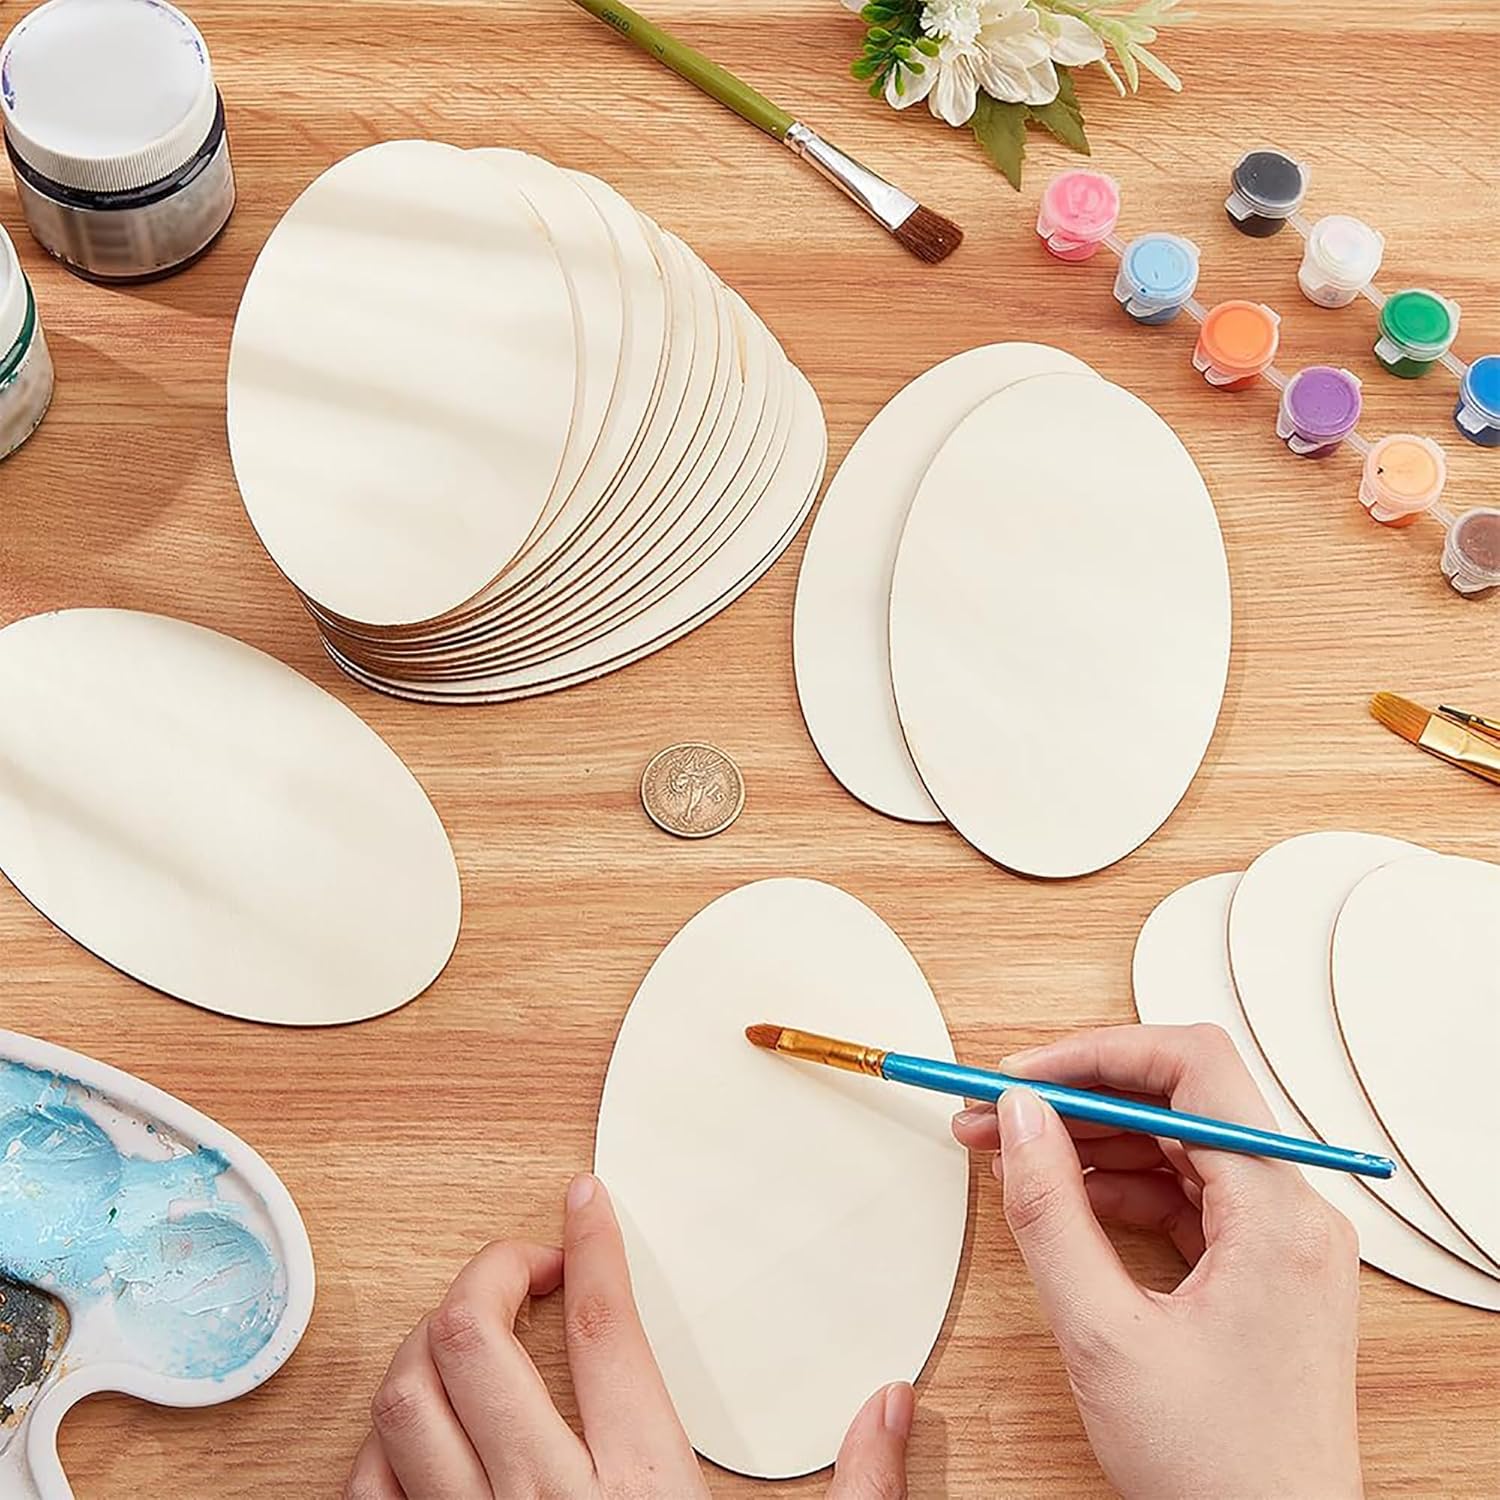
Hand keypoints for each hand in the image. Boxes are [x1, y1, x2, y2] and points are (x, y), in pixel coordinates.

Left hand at [346, 1173, 914, 1497]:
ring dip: (430, 1346)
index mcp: (643, 1498)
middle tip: (532, 1266)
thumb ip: (860, 1492)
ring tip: (477, 1336)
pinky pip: (370, 1492)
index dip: (596, 1246)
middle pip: (474, 1342)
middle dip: (492, 1273)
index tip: (587, 1202)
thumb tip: (888, 1403)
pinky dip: (386, 1443)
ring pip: (406, 1405)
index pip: (608, 1330)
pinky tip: (426, 1435)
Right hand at [952, 1024, 1362, 1499]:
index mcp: (1278, 1216)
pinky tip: (1063, 1200)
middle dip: (1079, 1098)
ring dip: (1092, 1141)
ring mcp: (1280, 1242)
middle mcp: (1293, 1214)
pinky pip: (1186, 1194)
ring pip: (1178, 1145)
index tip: (1021, 1074)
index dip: (1096, 1055)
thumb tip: (1019, 1117)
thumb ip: (1051, 1214)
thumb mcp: (1105, 1336)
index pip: (1193, 1067)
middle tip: (995, 1112)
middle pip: (1181, 1101)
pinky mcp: (1261, 1270)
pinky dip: (1119, 1186)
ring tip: (1011, 1152)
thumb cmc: (1218, 1473)